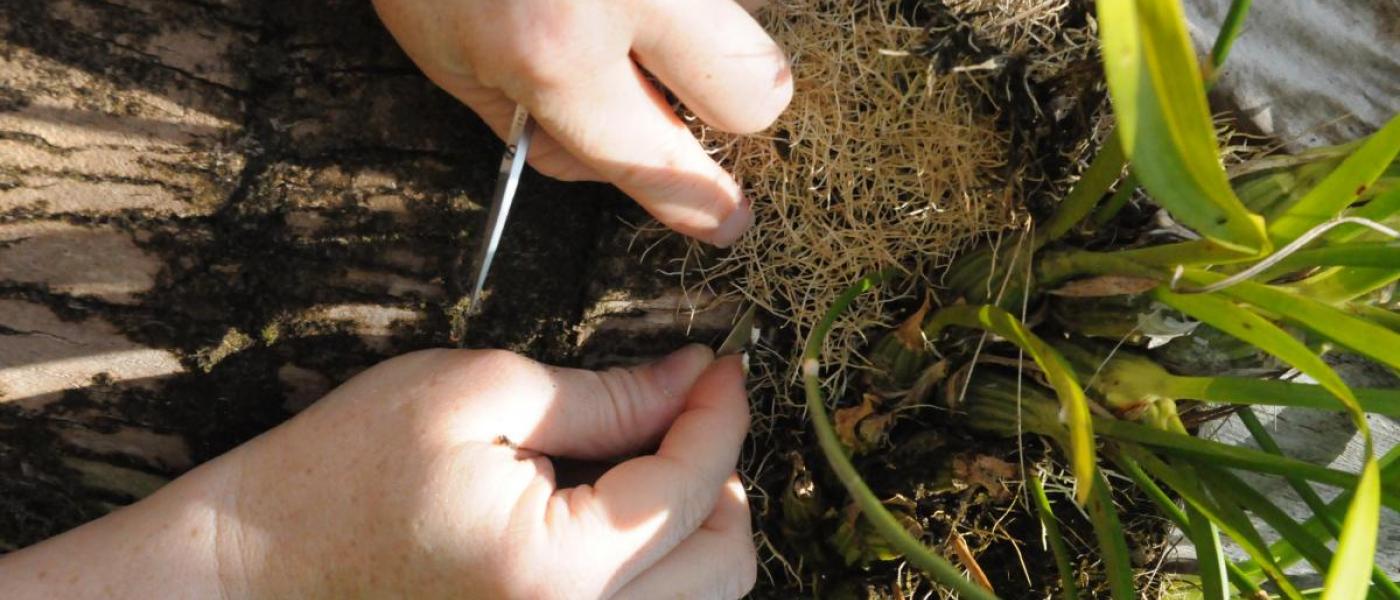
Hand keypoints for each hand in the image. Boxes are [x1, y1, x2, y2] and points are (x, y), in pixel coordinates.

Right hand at [0, 346, 754, 598]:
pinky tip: (617, 515)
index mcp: (562, 570)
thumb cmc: (341, 473)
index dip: (720, 411)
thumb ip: (603, 395)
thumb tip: (691, 376)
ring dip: (698, 525)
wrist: (255, 569)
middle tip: (689, 410)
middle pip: (723, 562)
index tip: (723, 362)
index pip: (694, 484)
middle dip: (723, 474)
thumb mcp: (474, 397)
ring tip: (653, 459)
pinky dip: (657, 566)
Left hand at [371, 0, 792, 246]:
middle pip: (759, 91)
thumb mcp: (443, 57)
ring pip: (751, 19)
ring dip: (703, 25)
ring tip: (613, 2)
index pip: (657, 157)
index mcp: (554, 49)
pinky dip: (683, 0)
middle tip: (672, 78)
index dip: (696, 202)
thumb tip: (619, 164)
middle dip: (729, 103)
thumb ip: (536, 127)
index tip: (726, 218)